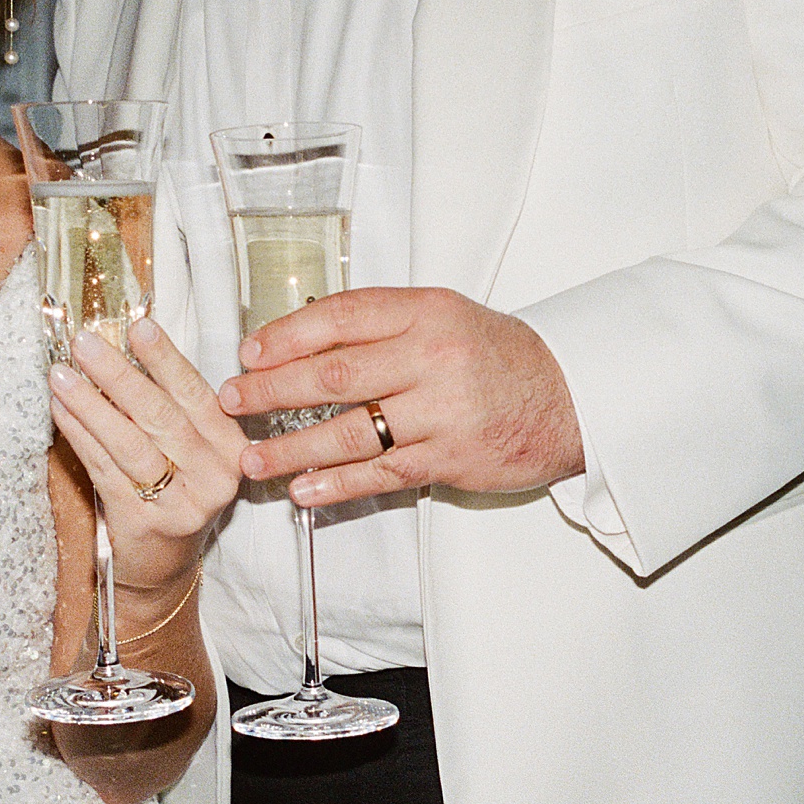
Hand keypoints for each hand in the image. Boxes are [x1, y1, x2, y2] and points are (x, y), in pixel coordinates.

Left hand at [49, 318, 246, 596]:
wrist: (164, 564)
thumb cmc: (174, 491)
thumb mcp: (189, 449)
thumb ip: (169, 405)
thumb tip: (122, 346)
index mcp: (231, 448)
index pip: (197, 396)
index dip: (166, 360)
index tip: (138, 327)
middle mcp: (214, 477)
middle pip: (161, 417)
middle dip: (119, 375)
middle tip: (85, 344)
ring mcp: (181, 504)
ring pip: (130, 443)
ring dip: (90, 404)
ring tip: (61, 374)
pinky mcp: (144, 523)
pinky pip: (104, 469)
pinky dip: (79, 435)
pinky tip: (60, 410)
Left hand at [217, 286, 584, 506]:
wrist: (571, 397)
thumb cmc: (498, 356)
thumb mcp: (445, 317)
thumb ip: (383, 325)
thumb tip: (301, 340)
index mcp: (427, 312)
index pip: (341, 317)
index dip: (287, 335)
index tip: (248, 351)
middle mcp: (432, 357)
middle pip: (334, 374)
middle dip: (272, 390)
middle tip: (232, 401)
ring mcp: (442, 411)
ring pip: (351, 433)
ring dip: (293, 448)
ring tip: (252, 458)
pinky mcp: (451, 459)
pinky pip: (381, 474)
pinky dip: (336, 484)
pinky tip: (302, 490)